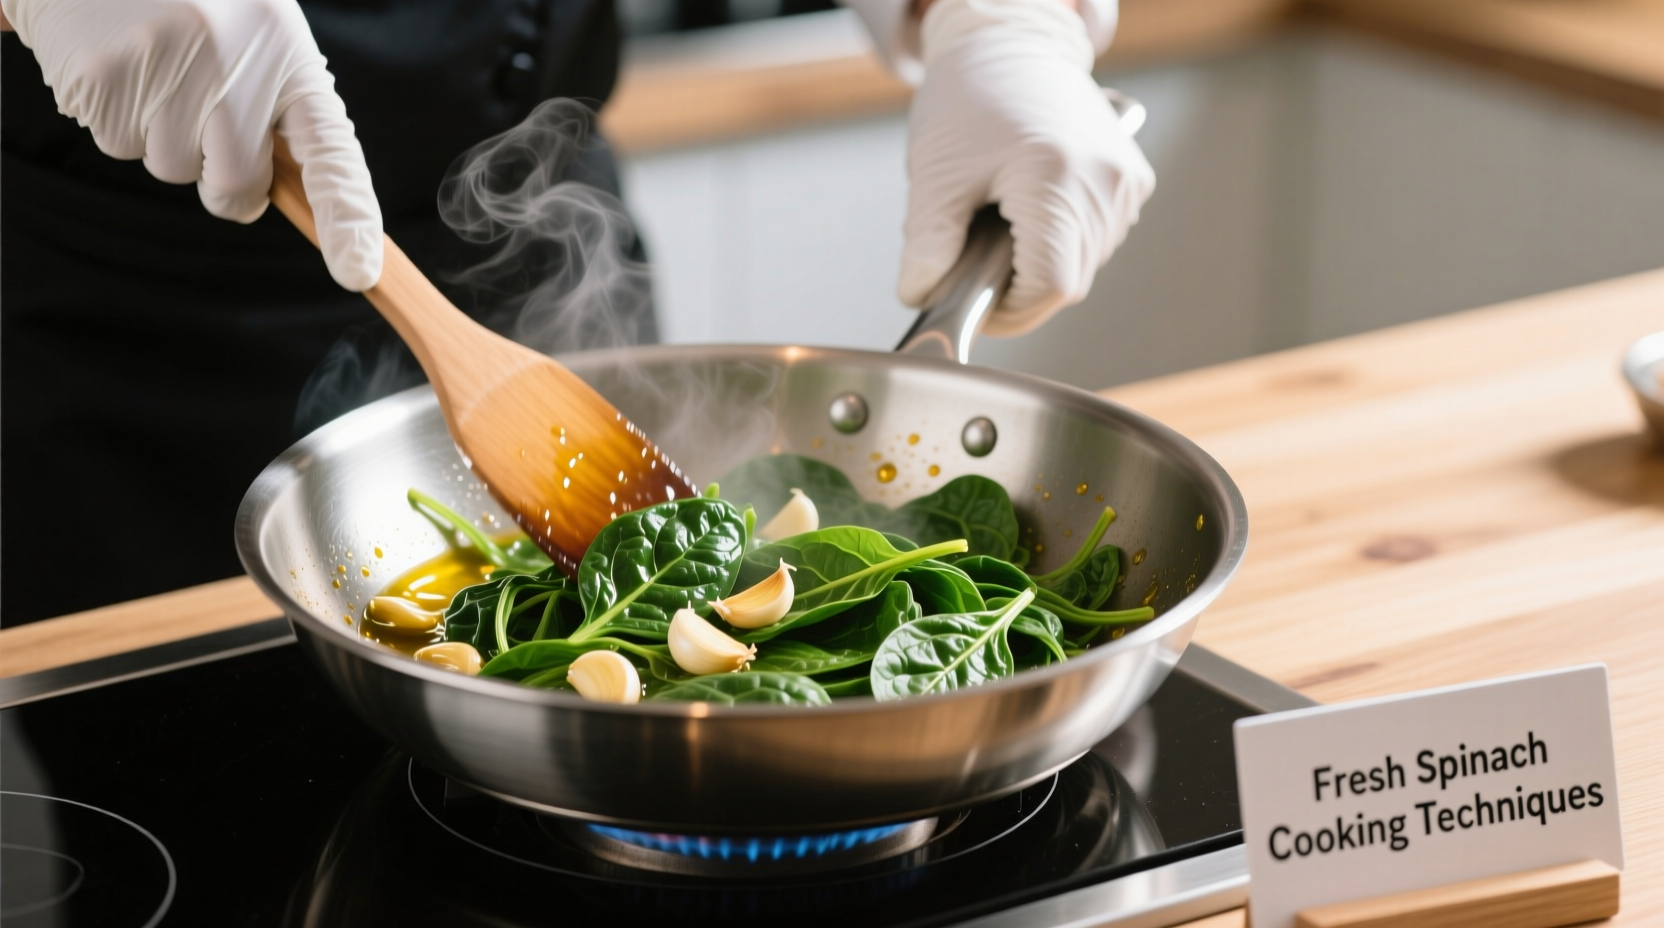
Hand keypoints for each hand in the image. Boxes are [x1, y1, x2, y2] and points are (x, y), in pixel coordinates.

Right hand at [2, 0, 381, 289]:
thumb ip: (278, 106)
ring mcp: (165, 69)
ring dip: (162, 137)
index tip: (358, 272)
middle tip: (207, 124)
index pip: (331, 151)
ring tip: (154, 64)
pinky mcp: (102, 78)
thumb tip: (280, 197)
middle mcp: (233, 61)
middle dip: (224, 181)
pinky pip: (118, 145)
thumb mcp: (257, 32)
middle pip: (235, 185)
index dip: (347, 216)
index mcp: (286, 49)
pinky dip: (116, 116)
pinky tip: (118, 61)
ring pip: (170, 170)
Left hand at [899, 0, 1153, 335]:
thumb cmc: (971, 95)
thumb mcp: (937, 173)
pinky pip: (1101, 238)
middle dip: (1020, 287)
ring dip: (1044, 264)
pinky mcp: (1133, 178)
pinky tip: (1034, 214)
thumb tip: (922, 295)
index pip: (1051, 286)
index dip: (1012, 312)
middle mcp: (1105, 180)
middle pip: (1069, 281)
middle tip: (978, 263)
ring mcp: (1126, 180)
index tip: (979, 305)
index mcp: (1057, 177)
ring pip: (1087, 264)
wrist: (1013, 43)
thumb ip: (928, 243)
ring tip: (1004, 228)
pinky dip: (1065, 241)